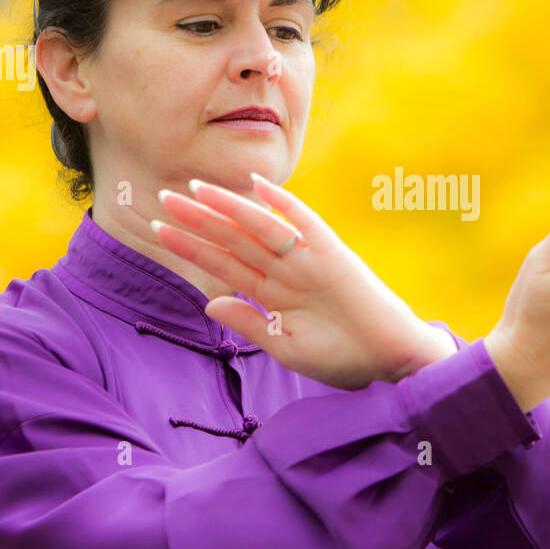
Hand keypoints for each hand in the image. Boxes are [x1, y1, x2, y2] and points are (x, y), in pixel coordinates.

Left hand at [150, 173, 456, 390]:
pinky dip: (283, 204)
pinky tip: (257, 186)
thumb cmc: (343, 359)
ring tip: (196, 190)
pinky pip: (305, 223)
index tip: (159, 228)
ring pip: (260, 228)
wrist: (391, 362)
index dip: (191, 247)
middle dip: (199, 221)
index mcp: (271, 294)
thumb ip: (249, 323)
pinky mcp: (333, 254)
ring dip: (229, 208)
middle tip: (162, 198)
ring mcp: (308, 260)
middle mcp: (284, 271)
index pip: (223, 264)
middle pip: (233, 240)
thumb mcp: (285, 347)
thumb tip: (209, 303)